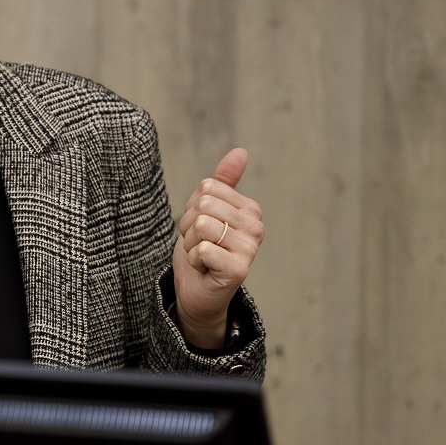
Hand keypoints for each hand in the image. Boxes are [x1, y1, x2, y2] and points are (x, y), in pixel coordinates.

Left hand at [170, 148, 264, 349]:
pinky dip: (193, 261)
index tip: (201, 229)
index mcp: (250, 209)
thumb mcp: (206, 212)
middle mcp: (256, 227)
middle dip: (189, 227)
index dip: (192, 208)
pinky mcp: (239, 270)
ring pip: (201, 225)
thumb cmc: (201, 250)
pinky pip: (201, 249)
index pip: (206, 188)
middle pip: (203, 205)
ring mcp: (250, 249)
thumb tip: (240, 151)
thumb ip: (222, 183)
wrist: (198, 293)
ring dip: (190, 244)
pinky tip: (204, 270)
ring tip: (201, 257)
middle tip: (199, 245)